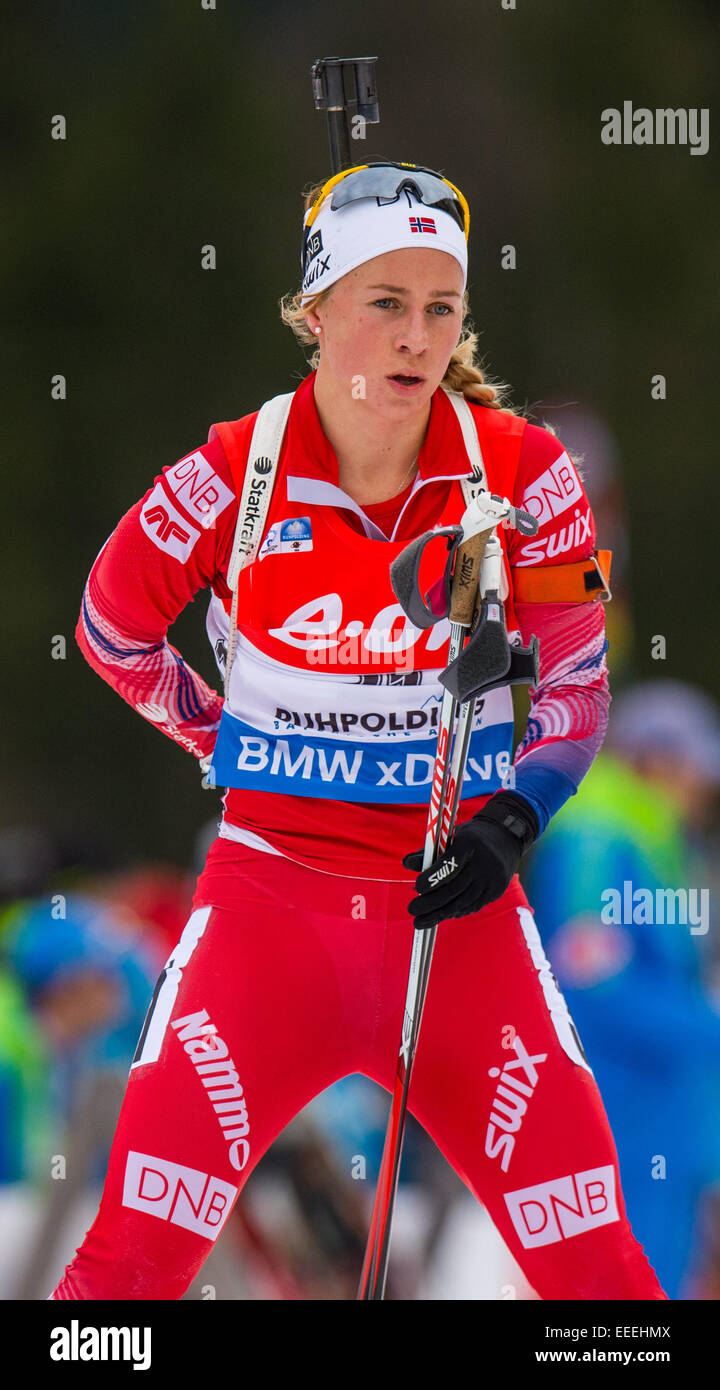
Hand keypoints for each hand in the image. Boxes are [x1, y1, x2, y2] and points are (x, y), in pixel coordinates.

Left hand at [403, 791, 538, 930]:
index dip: (433, 877)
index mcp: (470, 843)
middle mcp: (484, 862)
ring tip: (419, 921)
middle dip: (430, 902)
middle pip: (455, 888)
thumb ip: (429, 852)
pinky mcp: (496, 891)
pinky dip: (454, 912)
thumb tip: (406, 863)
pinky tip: (439, 916)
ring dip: (439, 914)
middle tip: (412, 909)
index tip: (417, 886)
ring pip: (463, 902)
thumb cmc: (470, 837)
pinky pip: (472, 906)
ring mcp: (492, 879)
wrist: (505, 838)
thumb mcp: (450, 836)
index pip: (450, 864)